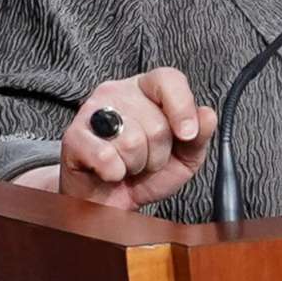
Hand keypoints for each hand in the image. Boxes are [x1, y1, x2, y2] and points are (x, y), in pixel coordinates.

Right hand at [54, 69, 217, 208]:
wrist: (108, 202)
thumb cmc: (142, 173)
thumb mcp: (182, 157)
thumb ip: (198, 137)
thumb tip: (207, 115)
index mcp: (145, 90)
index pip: (167, 79)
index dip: (182, 107)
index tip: (187, 135)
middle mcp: (117, 92)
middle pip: (156, 121)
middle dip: (157, 153)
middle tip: (144, 159)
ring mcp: (92, 111)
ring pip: (132, 140)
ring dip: (135, 165)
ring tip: (127, 165)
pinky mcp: (74, 136)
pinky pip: (106, 155)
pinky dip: (114, 172)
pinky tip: (110, 172)